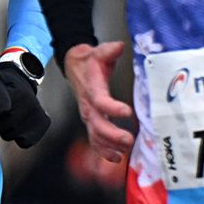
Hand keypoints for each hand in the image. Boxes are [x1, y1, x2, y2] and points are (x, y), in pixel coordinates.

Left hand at [0, 59, 50, 148]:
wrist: (19, 82)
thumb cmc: (0, 86)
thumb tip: (2, 112)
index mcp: (18, 92)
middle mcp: (32, 102)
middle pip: (3, 127)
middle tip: (0, 111)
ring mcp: (39, 113)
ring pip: (12, 136)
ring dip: (6, 130)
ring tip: (9, 117)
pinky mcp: (44, 123)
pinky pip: (25, 142)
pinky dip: (19, 138)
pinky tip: (19, 126)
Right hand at [63, 40, 134, 162]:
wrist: (75, 66)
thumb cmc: (89, 62)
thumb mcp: (99, 52)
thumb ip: (108, 50)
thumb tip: (118, 46)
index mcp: (92, 89)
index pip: (100, 101)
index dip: (112, 108)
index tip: (126, 111)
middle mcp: (89, 106)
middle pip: (97, 125)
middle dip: (112, 135)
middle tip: (128, 140)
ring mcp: (89, 116)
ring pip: (96, 136)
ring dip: (109, 147)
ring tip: (123, 153)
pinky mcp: (91, 121)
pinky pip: (95, 140)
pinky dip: (104, 151)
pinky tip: (116, 157)